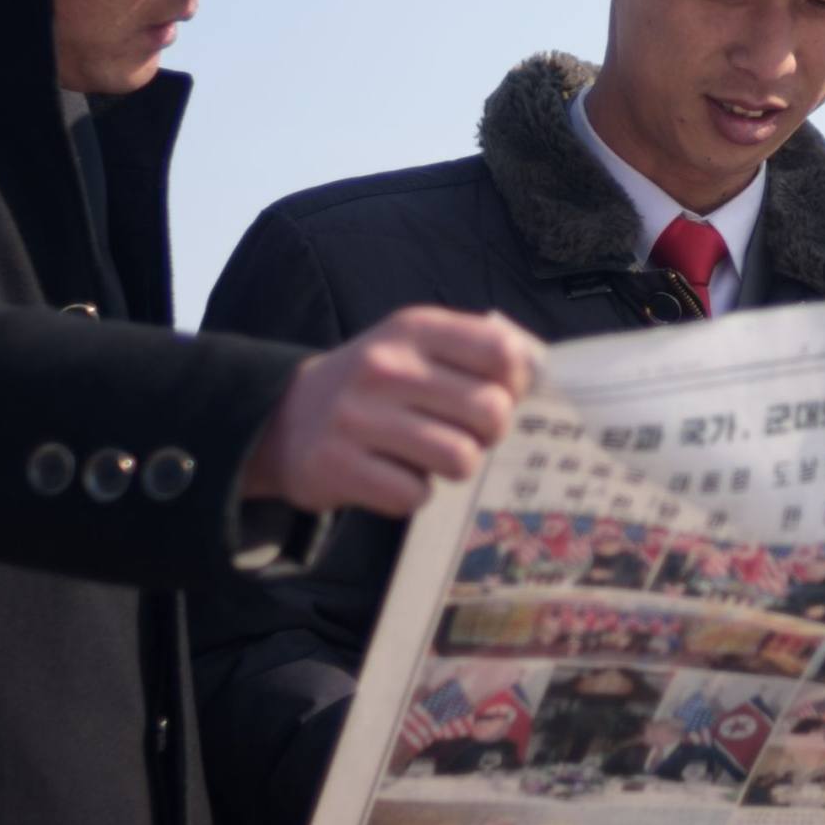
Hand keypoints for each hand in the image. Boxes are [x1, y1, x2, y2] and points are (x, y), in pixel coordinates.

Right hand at [245, 308, 544, 517]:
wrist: (283, 417)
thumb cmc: (373, 385)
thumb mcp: (413, 344)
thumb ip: (473, 350)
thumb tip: (541, 373)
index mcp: (412, 329)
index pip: (501, 353)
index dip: (516, 383)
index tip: (500, 394)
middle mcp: (385, 366)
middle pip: (490, 412)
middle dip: (489, 433)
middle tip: (464, 432)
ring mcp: (359, 417)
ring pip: (460, 459)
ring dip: (455, 467)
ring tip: (429, 456)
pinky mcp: (340, 466)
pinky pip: (415, 495)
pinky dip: (412, 494)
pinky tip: (391, 475)